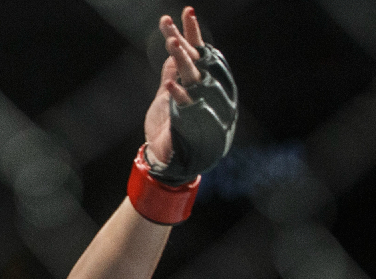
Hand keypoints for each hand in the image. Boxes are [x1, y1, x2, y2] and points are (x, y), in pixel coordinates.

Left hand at [144, 6, 205, 165]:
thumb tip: (173, 53)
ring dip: (184, 61)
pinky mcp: (195, 128)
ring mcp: (204, 110)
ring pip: (196, 80)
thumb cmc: (170, 131)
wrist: (171, 165)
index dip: (193, 33)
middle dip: (186, 43)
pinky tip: (170, 85)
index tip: (185, 11)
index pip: (200, 53)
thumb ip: (172, 76)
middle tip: (171, 25)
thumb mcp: (167, 98)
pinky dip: (181, 96)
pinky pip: (190, 109)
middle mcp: (209, 95)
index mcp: (203, 85)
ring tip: (172, 43)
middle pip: (199, 63)